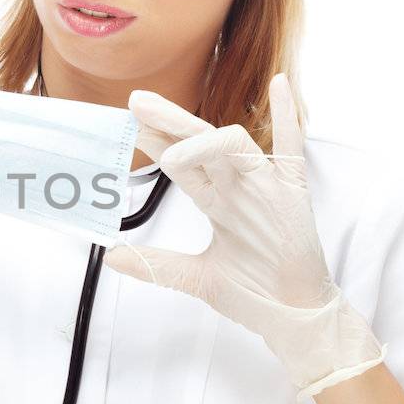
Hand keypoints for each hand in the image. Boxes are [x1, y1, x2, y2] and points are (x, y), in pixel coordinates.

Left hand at [104, 73, 385, 398]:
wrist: (293, 317)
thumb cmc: (255, 293)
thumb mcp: (195, 277)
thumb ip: (155, 265)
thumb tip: (110, 257)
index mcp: (217, 200)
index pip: (182, 162)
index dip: (155, 142)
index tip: (126, 124)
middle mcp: (238, 186)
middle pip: (199, 143)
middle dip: (168, 122)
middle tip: (135, 102)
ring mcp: (265, 187)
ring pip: (232, 144)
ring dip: (200, 135)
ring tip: (168, 141)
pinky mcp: (292, 196)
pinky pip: (292, 152)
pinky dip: (288, 118)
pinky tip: (279, 86)